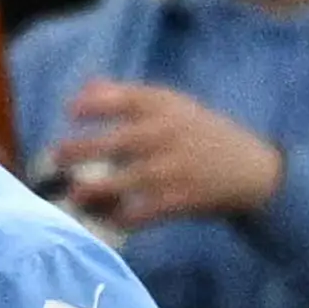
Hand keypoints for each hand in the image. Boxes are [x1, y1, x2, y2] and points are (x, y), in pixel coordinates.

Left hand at [46, 81, 283, 228]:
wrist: (253, 170)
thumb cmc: (201, 134)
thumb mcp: (174, 107)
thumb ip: (128, 97)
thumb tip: (84, 88)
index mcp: (167, 108)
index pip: (127, 99)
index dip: (95, 104)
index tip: (70, 111)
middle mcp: (170, 135)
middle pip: (120, 141)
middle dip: (83, 149)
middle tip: (55, 156)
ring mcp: (175, 168)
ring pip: (129, 181)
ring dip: (97, 189)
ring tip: (74, 195)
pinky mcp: (181, 200)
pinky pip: (143, 212)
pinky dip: (120, 218)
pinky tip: (104, 219)